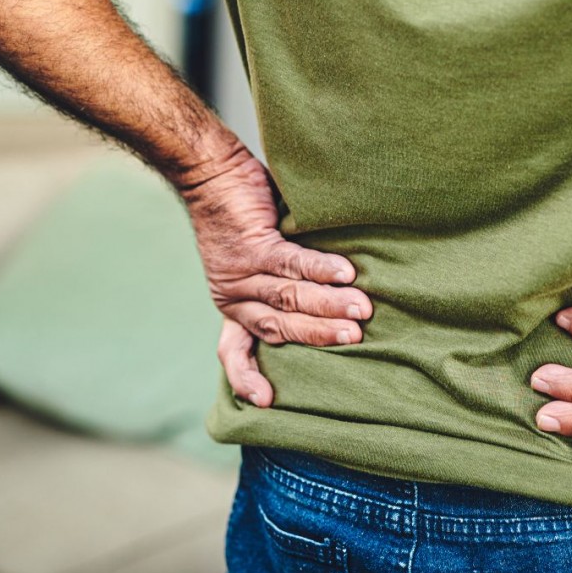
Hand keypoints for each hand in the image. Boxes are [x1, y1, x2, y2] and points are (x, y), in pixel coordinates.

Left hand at [178, 150, 370, 407]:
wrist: (208, 170)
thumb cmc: (239, 211)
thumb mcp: (253, 257)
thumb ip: (280, 282)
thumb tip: (331, 296)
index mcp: (232, 303)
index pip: (235, 350)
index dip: (248, 377)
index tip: (266, 401)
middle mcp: (233, 294)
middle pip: (279, 327)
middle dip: (319, 335)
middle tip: (356, 338)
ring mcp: (241, 271)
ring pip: (290, 297)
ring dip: (329, 305)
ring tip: (363, 309)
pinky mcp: (254, 244)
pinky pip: (292, 263)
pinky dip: (321, 270)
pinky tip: (347, 274)